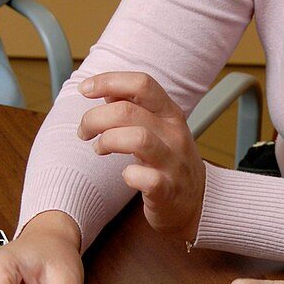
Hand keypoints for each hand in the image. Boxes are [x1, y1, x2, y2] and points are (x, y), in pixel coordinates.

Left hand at [77, 71, 205, 240]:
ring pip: (138, 139)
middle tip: (84, 131)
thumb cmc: (170, 161)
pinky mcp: (168, 191)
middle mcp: (174, 134)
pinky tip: (126, 175)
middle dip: (95, 118)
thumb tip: (107, 89)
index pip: (142, 83)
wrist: (199, 202)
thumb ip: (134, 107)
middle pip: (128, 111)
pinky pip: (147, 179)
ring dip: (107, 141)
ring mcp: (173, 163)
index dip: (109, 81)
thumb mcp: (159, 127)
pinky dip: (130, 175)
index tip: (85, 88)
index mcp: (170, 114)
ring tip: (99, 148)